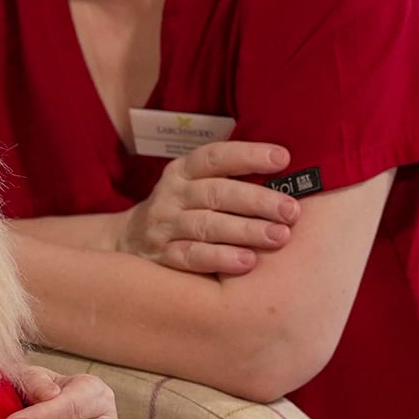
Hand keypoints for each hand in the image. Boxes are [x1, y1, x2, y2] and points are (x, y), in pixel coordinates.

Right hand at [119, 141, 299, 274]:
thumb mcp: (194, 185)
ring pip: (206, 225)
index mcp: (183, 171)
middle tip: (291, 210)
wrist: (127, 241)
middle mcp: (172, 194)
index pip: (215, 156)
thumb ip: (229, 179)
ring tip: (278, 236)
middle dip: (257, 200)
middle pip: (216, 192)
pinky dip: (220, 258)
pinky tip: (247, 262)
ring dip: (244, 230)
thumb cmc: (181, 210)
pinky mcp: (162, 257)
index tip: (283, 159)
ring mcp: (165, 226)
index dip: (248, 155)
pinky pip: (191, 257)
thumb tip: (286, 172)